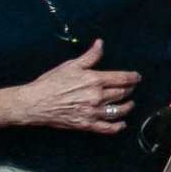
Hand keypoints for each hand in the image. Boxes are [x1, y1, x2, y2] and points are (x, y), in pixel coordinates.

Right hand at [6, 44, 136, 135]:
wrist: (34, 103)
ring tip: (129, 104)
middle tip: (131, 89)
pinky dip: (117, 126)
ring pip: (118, 110)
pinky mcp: (86, 124)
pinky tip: (122, 124)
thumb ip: (90, 56)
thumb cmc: (51, 82)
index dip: (133, 78)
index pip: (123, 78)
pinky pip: (107, 128)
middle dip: (129, 90)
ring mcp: (93, 112)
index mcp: (95, 80)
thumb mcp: (71, 65)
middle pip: (122, 94)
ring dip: (127, 107)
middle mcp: (97, 96)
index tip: (137, 77)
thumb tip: (101, 43)